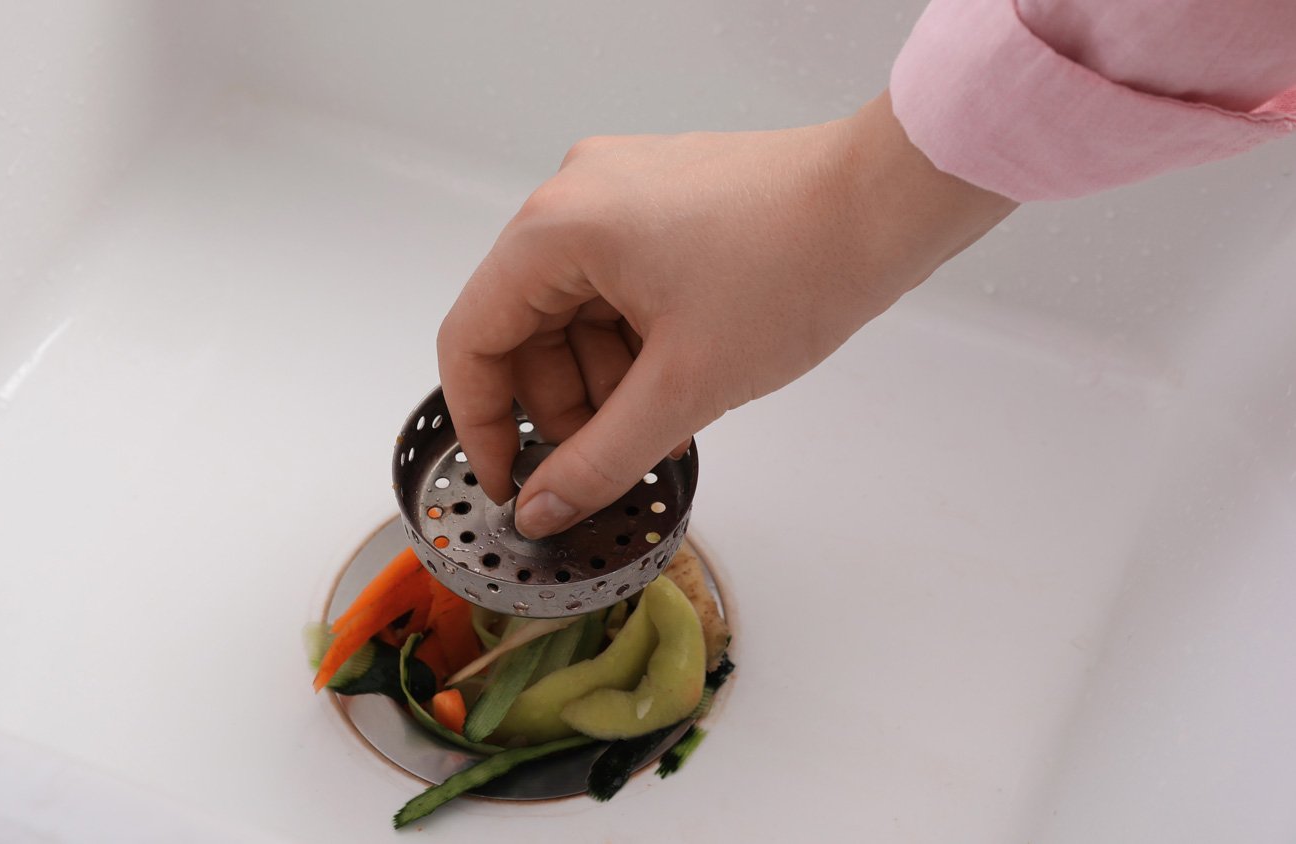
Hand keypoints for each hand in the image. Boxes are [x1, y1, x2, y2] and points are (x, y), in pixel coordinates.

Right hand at [437, 91, 1015, 538]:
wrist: (889, 202)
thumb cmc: (796, 269)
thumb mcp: (684, 388)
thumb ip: (598, 460)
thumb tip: (540, 509)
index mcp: (555, 228)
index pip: (471, 339)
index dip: (481, 424)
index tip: (511, 481)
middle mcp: (574, 196)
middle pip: (524, 328)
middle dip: (564, 406)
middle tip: (612, 457)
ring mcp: (618, 191)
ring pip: (572, 312)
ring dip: (606, 378)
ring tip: (668, 419)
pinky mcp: (658, 198)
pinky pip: (615, 285)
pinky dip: (634, 341)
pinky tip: (681, 378)